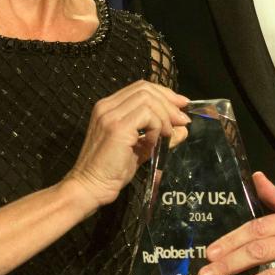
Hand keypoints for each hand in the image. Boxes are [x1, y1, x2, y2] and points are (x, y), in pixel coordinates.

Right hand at [65, 81, 189, 208]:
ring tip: (168, 134)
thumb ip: (161, 135)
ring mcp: (110, 115)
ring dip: (165, 115)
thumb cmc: (112, 171)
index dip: (164, 94)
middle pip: (146, 88)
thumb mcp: (142, 149)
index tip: (181, 106)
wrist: (90, 187)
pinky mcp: (117, 127)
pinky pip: (147, 115)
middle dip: (169, 102)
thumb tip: (184, 128)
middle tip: (183, 120)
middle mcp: (107, 106)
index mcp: (109, 107)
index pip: (141, 87)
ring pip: (148, 99)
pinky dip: (158, 126)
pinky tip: (155, 142)